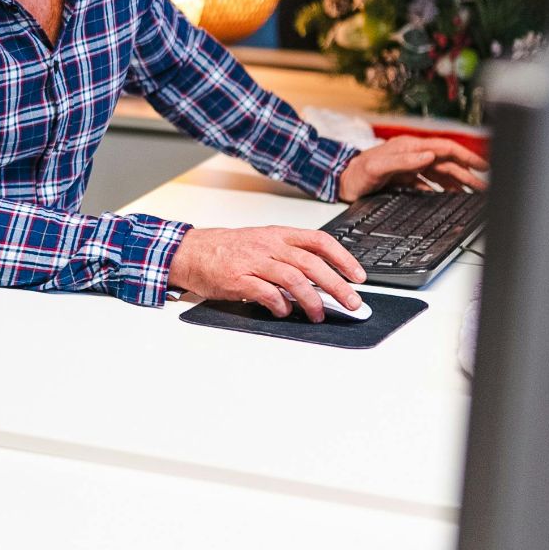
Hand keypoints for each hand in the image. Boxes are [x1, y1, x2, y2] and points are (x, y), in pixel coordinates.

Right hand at [168, 225, 365, 321]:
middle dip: (337, 285)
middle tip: (351, 302)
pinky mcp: (238, 279)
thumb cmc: (226, 250)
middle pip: (312, 264)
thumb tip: (319, 280)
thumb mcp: (262, 243)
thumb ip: (288, 257)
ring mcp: (254, 261)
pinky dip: (280, 305)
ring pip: (294, 279)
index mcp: (278, 234)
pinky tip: (284, 312)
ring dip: (311, 300)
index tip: (358, 275)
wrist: (190, 252)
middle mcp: (269, 245)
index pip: (319, 241)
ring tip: (318, 314)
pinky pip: (267, 293)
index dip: (343, 258)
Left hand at [338, 137, 488, 201]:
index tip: (483, 166)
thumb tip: (429, 156)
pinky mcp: (404, 178)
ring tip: (473, 193)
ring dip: (457, 182)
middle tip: (484, 186)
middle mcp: (413, 155)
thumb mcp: (378, 165)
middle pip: (447, 162)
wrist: (341, 182)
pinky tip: (448, 196)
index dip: (466, 157)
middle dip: (467, 173)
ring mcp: (410, 166)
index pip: (446, 148)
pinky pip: (428, 183)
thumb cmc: (356, 172)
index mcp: (411, 147)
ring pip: (440, 173)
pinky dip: (440, 189)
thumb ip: (404, 161)